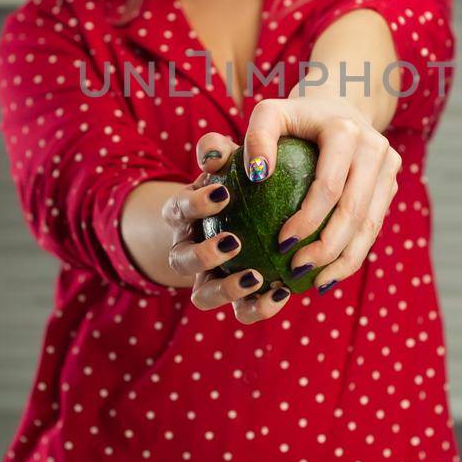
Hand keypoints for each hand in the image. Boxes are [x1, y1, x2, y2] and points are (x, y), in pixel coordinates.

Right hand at [161, 135, 294, 324]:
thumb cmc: (238, 179)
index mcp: (183, 216)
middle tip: (234, 243)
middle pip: (180, 262)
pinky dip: (260, 306)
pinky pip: (242, 311)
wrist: (251, 213)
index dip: (194, 205)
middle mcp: (188, 251)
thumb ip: (218, 151)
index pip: (176, 210)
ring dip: (227, 290)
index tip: (224, 193)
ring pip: (203, 296)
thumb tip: (215, 152)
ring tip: (256, 277)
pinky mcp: (235, 299)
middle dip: (203, 256)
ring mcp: (209, 278)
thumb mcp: (229, 161)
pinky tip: (285, 290)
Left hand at [211, 97, 402, 294]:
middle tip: (297, 270)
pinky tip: (331, 274)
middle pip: (355, 211)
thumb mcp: (270, 114)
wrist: (340, 105)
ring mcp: (389, 167)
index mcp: (346, 131)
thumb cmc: (295, 117)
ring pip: (371, 226)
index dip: (308, 220)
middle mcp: (376, 148)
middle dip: (327, 248)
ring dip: (345, 260)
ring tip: (316, 282)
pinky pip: (375, 226)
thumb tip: (257, 175)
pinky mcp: (391, 185)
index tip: (281, 244)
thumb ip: (257, 137)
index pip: (329, 186)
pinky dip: (354, 253)